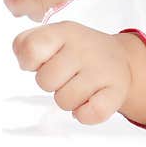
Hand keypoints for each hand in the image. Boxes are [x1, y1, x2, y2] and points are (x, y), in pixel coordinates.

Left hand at [12, 21, 133, 124]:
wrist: (121, 59)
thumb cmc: (78, 52)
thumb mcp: (53, 37)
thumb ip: (27, 44)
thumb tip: (24, 60)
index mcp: (65, 32)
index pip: (31, 48)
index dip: (30, 61)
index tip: (44, 61)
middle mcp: (85, 48)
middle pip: (45, 81)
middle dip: (52, 84)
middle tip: (67, 76)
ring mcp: (102, 70)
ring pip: (64, 101)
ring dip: (69, 100)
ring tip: (81, 87)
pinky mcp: (116, 92)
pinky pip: (88, 114)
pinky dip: (85, 114)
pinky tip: (92, 100)